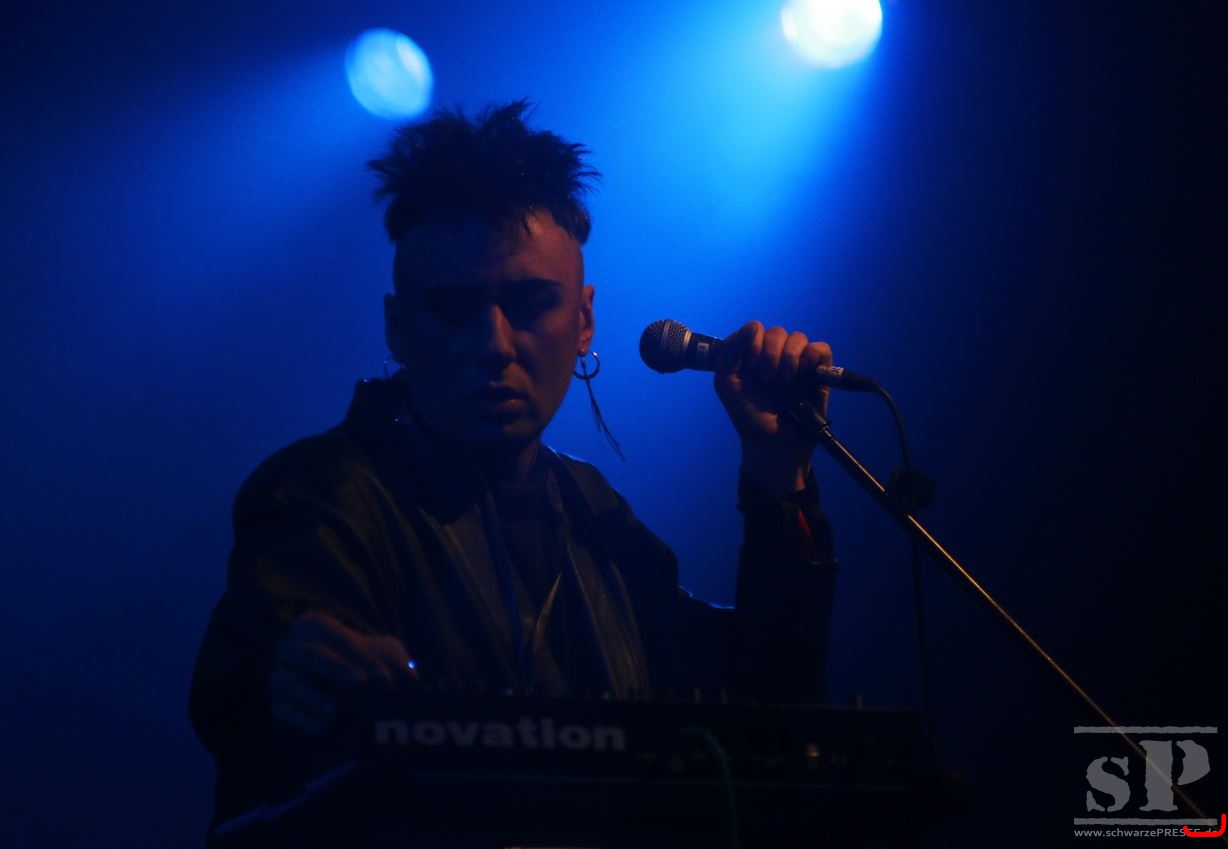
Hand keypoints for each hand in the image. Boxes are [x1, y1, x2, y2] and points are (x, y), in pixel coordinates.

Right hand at [269, 610, 418, 733]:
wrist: (346, 688)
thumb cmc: (363, 661)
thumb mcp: (383, 653)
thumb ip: (396, 659)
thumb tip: (410, 677)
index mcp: (314, 626)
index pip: (333, 634)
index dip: (359, 654)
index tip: (384, 678)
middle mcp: (290, 647)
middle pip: (308, 654)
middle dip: (335, 668)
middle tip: (360, 684)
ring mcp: (280, 676)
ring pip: (287, 682)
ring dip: (312, 696)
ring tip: (335, 710)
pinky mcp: (276, 704)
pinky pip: (281, 711)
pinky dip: (300, 720)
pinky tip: (322, 728)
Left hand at [713, 321, 833, 495]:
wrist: (772, 442)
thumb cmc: (747, 415)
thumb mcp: (726, 383)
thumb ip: (729, 352)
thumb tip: (754, 326)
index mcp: (753, 355)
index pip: (756, 328)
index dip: (753, 343)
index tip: (750, 366)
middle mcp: (776, 355)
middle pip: (777, 331)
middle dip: (770, 356)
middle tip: (767, 381)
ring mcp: (798, 363)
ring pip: (798, 337)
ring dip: (788, 360)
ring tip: (783, 384)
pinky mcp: (819, 372)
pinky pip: (821, 348)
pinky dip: (811, 356)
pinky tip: (802, 374)